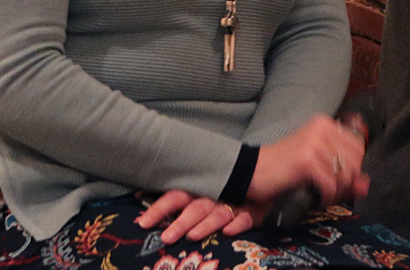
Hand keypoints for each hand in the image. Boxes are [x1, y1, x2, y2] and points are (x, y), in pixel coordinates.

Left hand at [137, 190, 258, 241]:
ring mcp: (234, 203)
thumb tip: (140, 195)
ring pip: (216, 214)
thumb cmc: (228, 184)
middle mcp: (214, 196)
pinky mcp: (254, 211)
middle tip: (166, 238)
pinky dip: (237, 224)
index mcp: (200, 189)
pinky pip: (246, 219)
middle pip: (195, 208)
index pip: (176, 196)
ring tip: (192, 237)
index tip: (142, 222)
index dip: (159, 208)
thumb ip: (178, 196)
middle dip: (180, 222)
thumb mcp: (204, 188)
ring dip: (204, 225)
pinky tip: (228, 232)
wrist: (269, 170)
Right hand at [246, 114, 369, 207]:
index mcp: (325, 124)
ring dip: (336, 191)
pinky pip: (331, 184)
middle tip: (331, 190)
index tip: (341, 179)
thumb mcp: (317, 166)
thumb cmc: (284, 168)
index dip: (354, 168)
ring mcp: (314, 143)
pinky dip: (326, 196)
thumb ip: (343, 173)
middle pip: (355, 162)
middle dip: (347, 182)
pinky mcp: (306, 160)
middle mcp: (321, 128)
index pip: (358, 147)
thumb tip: (366, 185)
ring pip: (344, 175)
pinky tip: (317, 196)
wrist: (252, 171)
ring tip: (322, 193)